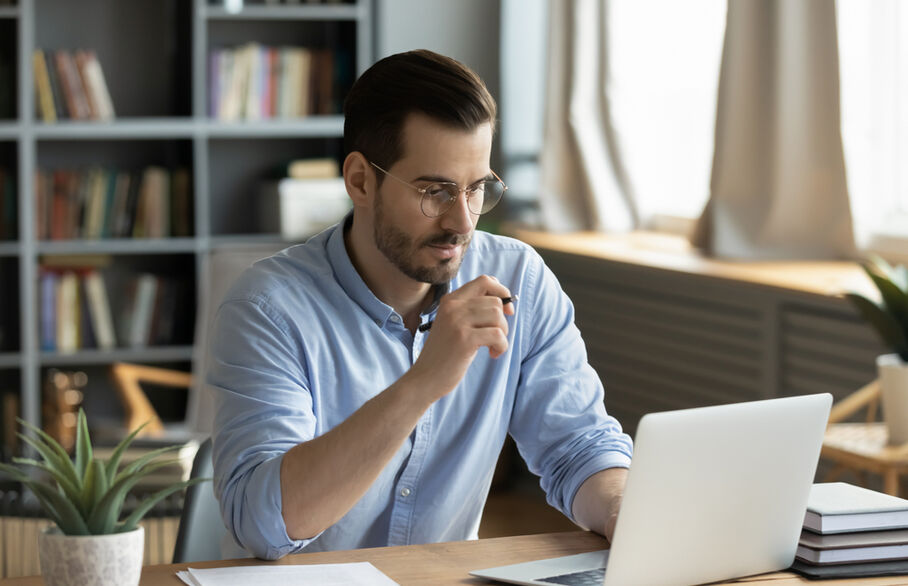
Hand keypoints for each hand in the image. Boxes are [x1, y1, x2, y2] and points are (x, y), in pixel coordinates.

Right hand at [409, 275, 514, 398]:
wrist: (425, 378)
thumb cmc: (445, 353)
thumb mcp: (454, 324)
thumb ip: (472, 311)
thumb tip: (506, 302)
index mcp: (450, 300)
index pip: (485, 281)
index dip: (501, 292)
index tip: (506, 310)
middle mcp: (453, 306)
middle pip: (495, 301)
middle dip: (503, 321)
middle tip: (495, 337)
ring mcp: (458, 321)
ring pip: (498, 316)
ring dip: (503, 334)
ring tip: (493, 347)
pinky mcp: (464, 339)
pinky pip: (498, 334)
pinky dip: (502, 346)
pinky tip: (492, 354)